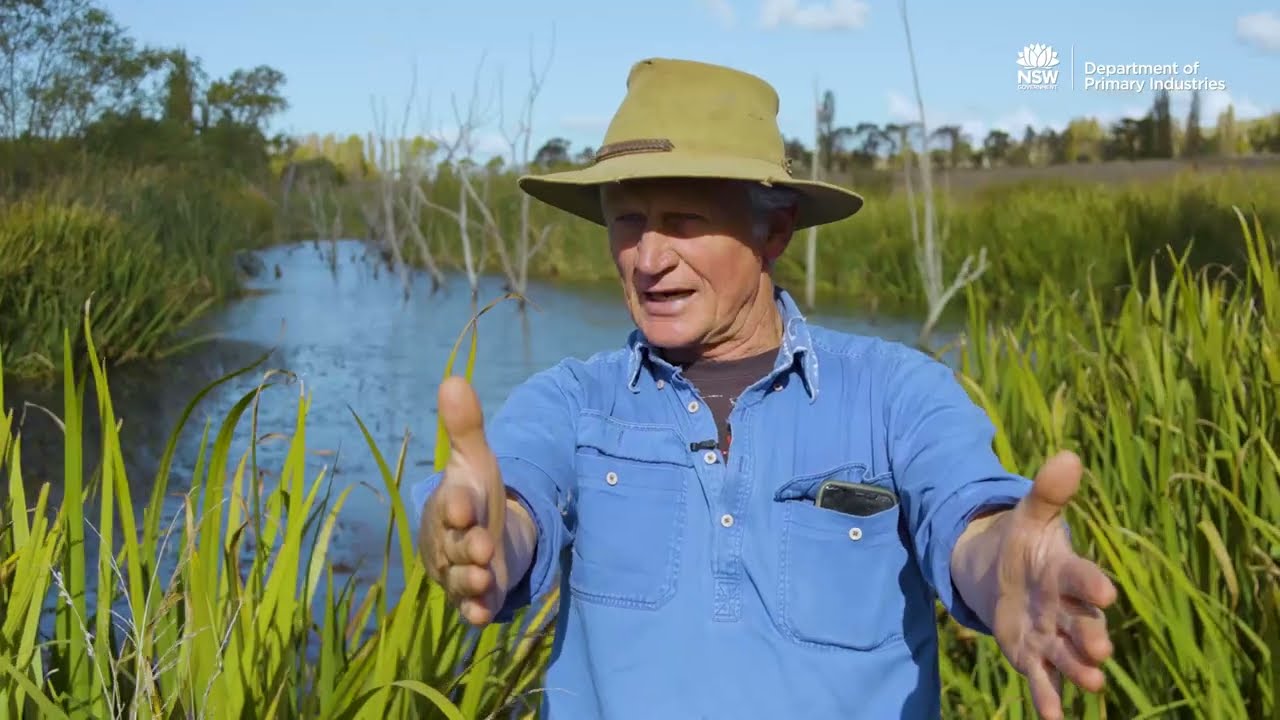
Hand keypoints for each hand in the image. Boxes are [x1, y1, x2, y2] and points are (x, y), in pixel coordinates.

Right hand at [419, 376, 509, 625]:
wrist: (484, 536)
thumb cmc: (476, 496)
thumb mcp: (476, 461)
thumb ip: (466, 427)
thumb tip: (453, 379)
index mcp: (449, 507)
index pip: (450, 506)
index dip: (457, 506)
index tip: (464, 504)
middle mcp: (450, 542)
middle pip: (454, 546)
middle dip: (466, 545)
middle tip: (481, 543)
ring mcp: (461, 572)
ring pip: (460, 579)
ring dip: (470, 579)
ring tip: (484, 574)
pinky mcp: (476, 597)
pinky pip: (470, 607)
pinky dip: (474, 610)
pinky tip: (481, 614)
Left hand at [990, 451, 1118, 719]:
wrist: (1000, 571)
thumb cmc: (1024, 542)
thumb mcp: (1030, 515)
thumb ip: (1047, 493)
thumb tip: (1067, 455)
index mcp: (1065, 571)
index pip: (1081, 577)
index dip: (1091, 584)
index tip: (1104, 592)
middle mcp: (1065, 607)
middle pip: (1081, 623)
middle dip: (1090, 636)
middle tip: (1100, 651)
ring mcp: (1050, 634)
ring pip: (1066, 655)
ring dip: (1077, 670)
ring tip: (1091, 684)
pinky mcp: (1032, 655)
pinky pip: (1041, 679)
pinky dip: (1048, 699)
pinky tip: (1051, 719)